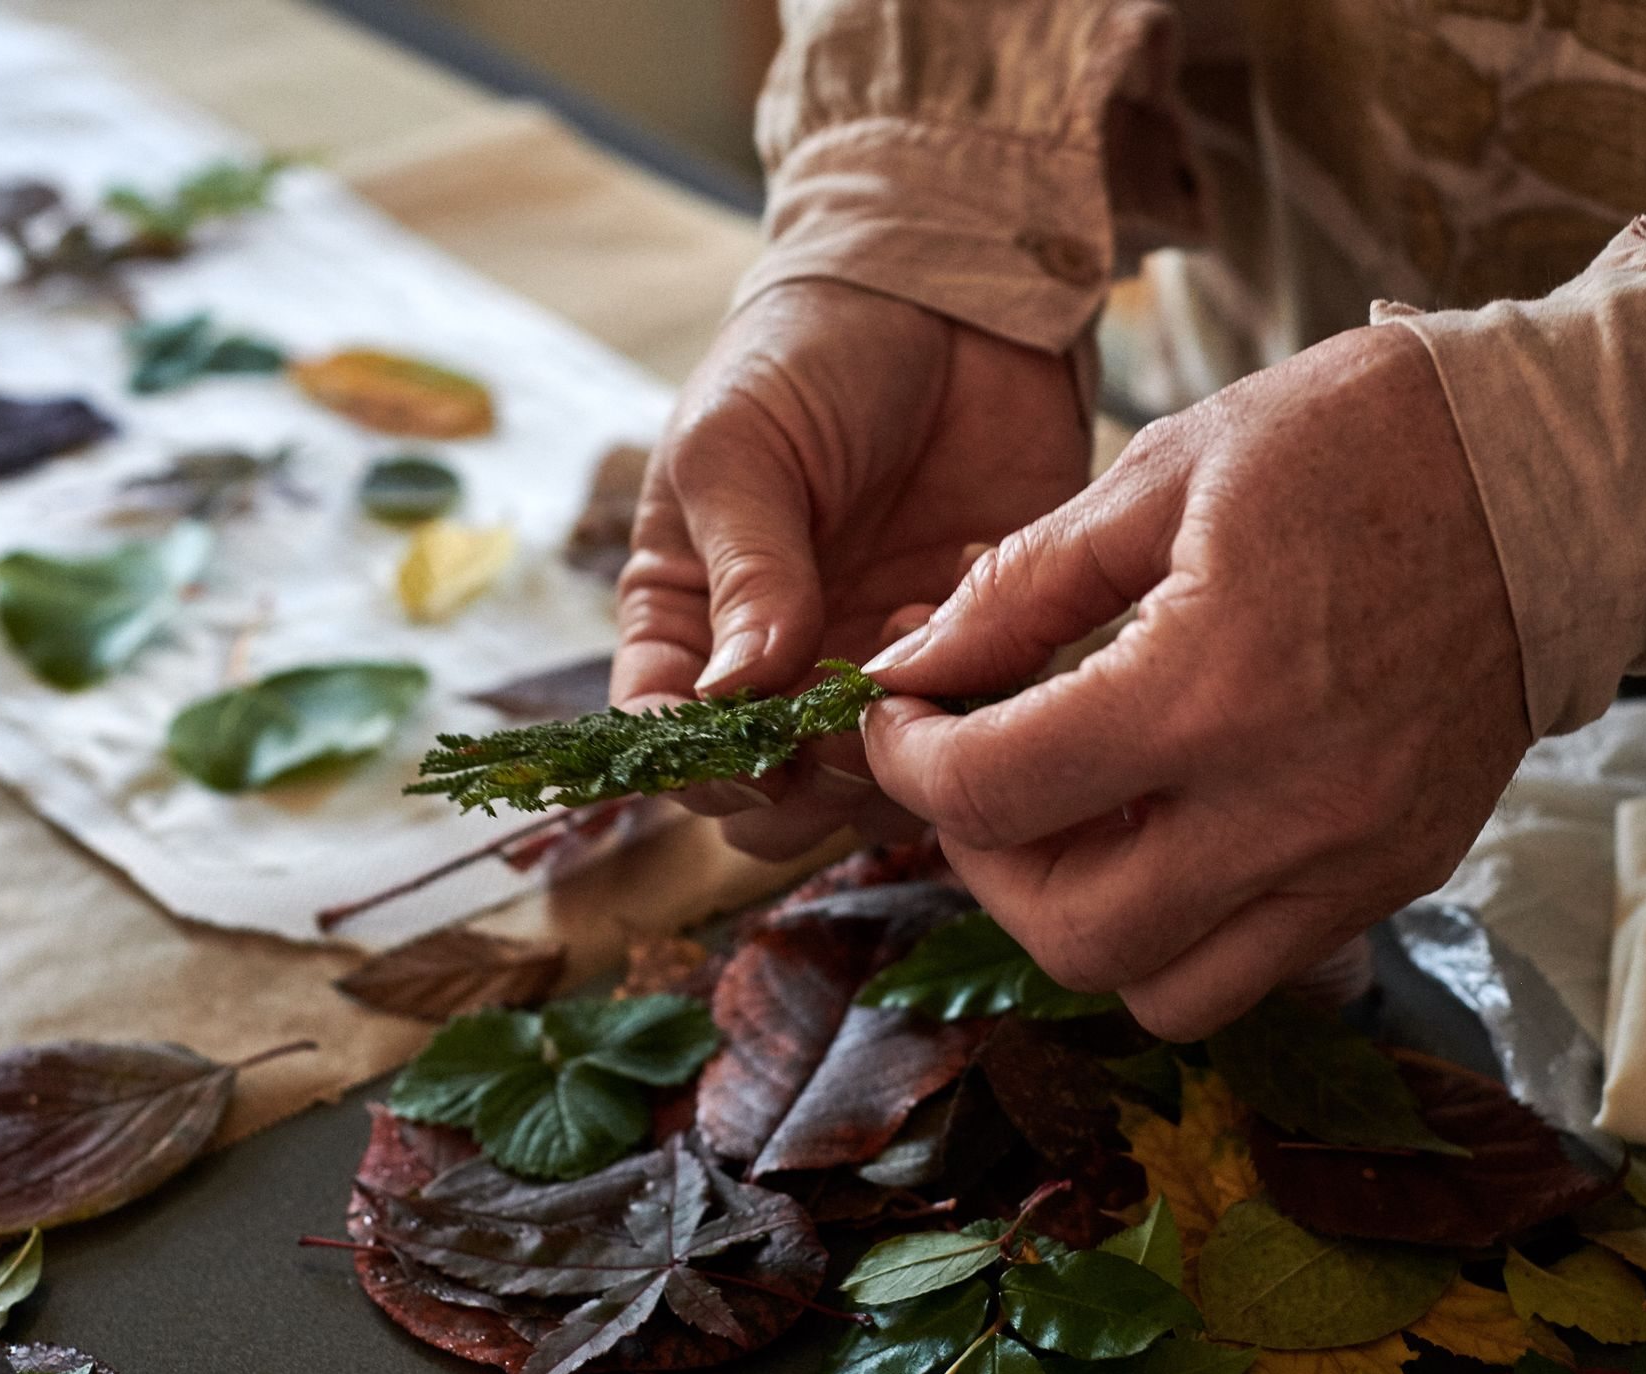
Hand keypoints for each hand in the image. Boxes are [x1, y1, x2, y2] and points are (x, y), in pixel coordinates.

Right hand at [612, 279, 1090, 858]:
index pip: (667, 742)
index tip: (741, 745)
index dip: (695, 767)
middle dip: (798, 782)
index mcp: (690, 622)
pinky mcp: (977, 655)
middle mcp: (779, 668)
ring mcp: (877, 671)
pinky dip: (969, 699)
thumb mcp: (740, 446)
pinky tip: (962, 599)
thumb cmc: (809, 359)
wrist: (951, 300)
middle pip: (770, 801)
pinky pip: (970, 731)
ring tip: (906, 635)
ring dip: (889, 747)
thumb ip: (743, 571)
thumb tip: (734, 696)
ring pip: (869, 794)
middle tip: (838, 713)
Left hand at [860, 325, 1531, 1039]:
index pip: (993, 795)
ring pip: (1162, 990)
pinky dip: (1181, 925)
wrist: (1556, 477)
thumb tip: (912, 667)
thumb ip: (1020, 587)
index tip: (901, 716)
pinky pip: (1255, 966)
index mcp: (1208, 691)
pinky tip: (1167, 826)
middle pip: (1067, 934)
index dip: (908, 761)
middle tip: (973, 776)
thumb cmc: (1356, 443)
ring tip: (1070, 818)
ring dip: (1081, 920)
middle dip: (982, 862)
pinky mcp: (1398, 877)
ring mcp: (1352, 861)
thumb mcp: (1163, 473)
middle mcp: (1284, 809)